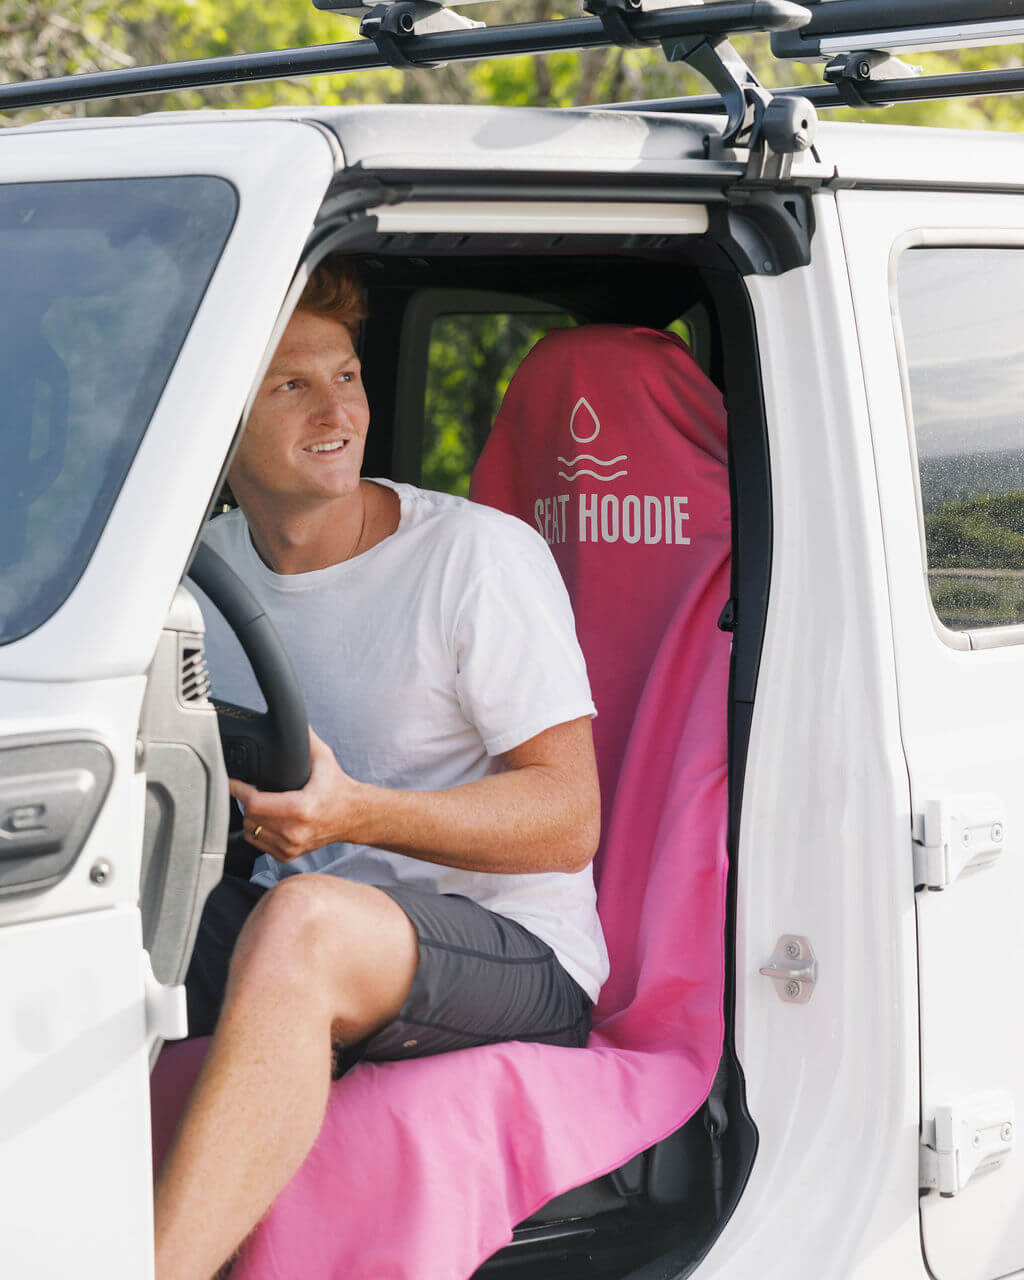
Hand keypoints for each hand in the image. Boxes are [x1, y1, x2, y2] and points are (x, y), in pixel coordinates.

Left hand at [229, 729, 363, 862]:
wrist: (353, 815)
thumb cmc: (338, 788)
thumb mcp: (324, 758)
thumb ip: (304, 738)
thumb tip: (292, 719)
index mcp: (301, 808)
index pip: (255, 803)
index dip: (238, 790)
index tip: (232, 781)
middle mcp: (295, 831)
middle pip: (249, 816)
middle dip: (246, 800)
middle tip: (249, 787)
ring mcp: (291, 846)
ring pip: (250, 830)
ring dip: (250, 816)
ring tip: (259, 802)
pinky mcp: (288, 854)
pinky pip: (257, 842)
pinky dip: (257, 829)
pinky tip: (267, 817)